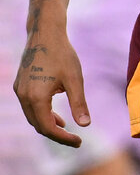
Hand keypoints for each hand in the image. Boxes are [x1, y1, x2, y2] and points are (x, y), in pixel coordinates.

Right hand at [13, 27, 89, 147]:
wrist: (45, 32)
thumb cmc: (62, 53)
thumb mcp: (74, 79)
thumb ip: (78, 103)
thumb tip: (85, 125)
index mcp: (36, 97)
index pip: (48, 128)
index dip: (63, 138)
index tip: (79, 142)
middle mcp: (24, 96)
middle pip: (38, 125)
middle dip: (56, 134)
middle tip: (75, 139)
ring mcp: (20, 90)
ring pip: (32, 117)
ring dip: (47, 124)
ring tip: (65, 126)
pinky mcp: (20, 84)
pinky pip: (29, 106)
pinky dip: (41, 113)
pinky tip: (55, 113)